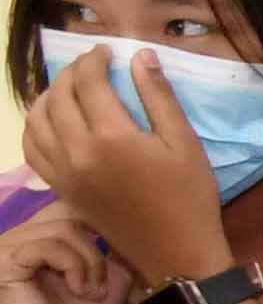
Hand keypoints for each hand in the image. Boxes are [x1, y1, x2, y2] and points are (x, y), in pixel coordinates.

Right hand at [0, 215, 130, 303]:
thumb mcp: (109, 280)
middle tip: (101, 284)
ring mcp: (8, 246)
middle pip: (70, 213)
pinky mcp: (5, 261)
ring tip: (89, 292)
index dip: (100, 222)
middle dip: (97, 248)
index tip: (121, 247)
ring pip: (64, 228)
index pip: (70, 205)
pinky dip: (74, 267)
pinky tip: (78, 291)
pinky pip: (48, 245)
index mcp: (40, 238)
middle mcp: (20, 236)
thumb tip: (131, 222)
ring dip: (90, 262)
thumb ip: (114, 250)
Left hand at [22, 50, 235, 285]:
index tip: (105, 52)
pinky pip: (31, 150)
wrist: (175, 251)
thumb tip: (139, 56)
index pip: (88, 83)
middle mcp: (78, 152)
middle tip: (89, 66)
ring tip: (67, 89)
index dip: (93, 61)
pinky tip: (50, 121)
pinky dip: (34, 128)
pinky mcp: (60, 189)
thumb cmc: (189, 196)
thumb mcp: (185, 143)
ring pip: (37, 121)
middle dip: (71, 74)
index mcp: (112, 137)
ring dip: (48, 97)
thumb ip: (158, 97)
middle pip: (59, 98)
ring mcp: (64, 172)